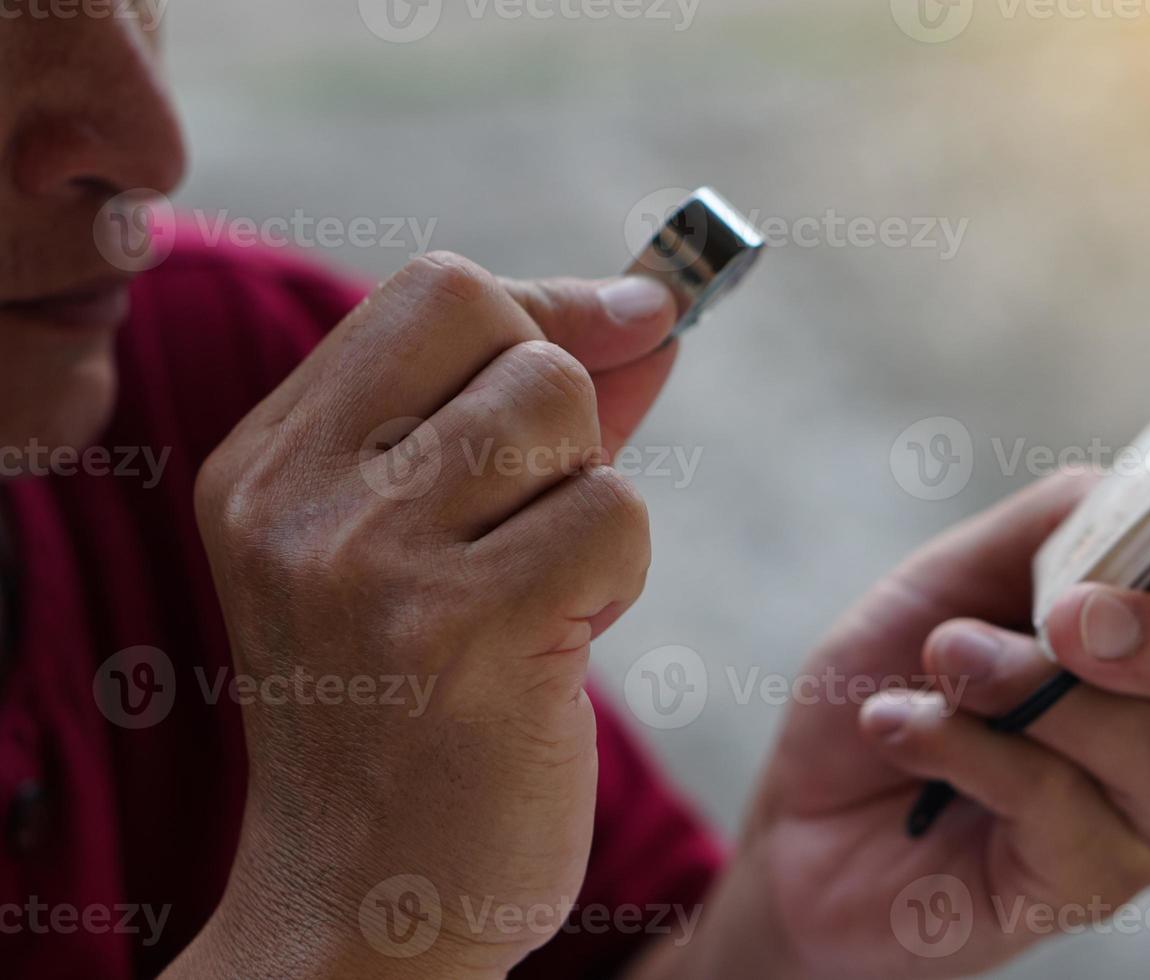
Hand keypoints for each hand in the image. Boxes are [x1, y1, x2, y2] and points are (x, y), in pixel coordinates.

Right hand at [172, 255, 678, 977]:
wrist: (361, 908)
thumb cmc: (411, 716)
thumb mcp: (424, 545)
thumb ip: (523, 410)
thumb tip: (650, 304)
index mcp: (267, 466)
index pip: (436, 291)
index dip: (542, 313)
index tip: (600, 361)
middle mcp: (300, 502)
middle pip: (509, 331)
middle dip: (567, 417)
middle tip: (531, 521)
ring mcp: (373, 565)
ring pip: (563, 408)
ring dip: (591, 499)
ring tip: (538, 592)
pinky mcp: (466, 630)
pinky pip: (614, 514)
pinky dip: (619, 574)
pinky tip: (562, 645)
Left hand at [672, 470, 1149, 979]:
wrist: (799, 813)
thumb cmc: (886, 687)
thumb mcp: (949, 581)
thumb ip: (1049, 530)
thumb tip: (1145, 482)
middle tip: (1062, 614)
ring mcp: (1141, 817)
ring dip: (1034, 691)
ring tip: (941, 662)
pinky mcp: (1087, 886)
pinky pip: (1066, 810)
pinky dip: (971, 751)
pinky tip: (900, 729)